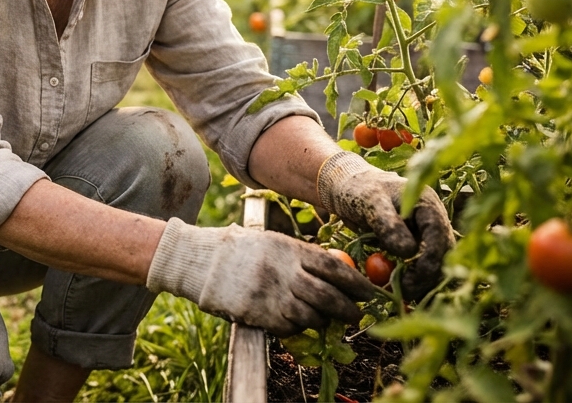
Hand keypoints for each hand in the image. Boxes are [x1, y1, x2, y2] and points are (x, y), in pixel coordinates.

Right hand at [146, 218, 376, 335]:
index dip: (357, 282)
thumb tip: (339, 271)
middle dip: (348, 309)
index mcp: (289, 249)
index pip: (334, 267)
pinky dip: (298, 328)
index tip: (371, 293)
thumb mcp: (273, 242)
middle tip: (355, 315)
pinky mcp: (258, 314)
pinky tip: (296, 322)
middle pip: (328, 296)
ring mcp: (271, 295)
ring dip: (323, 321)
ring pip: (312, 316)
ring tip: (325, 320)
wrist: (200, 260)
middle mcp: (283, 272)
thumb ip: (302, 256)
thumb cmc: (240, 249)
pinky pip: (290, 328)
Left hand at [318, 151, 452, 299]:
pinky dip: (412, 281)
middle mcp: (432, 220)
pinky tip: (399, 292)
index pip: (438, 235)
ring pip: (435, 263)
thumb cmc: (358, 189)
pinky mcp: (414, 247)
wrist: (347, 187)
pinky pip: (419, 267)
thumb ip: (388, 224)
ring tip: (402, 295)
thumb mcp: (370, 202)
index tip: (413, 278)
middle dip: (428, 276)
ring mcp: (425, 235)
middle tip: (406, 292)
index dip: (430, 259)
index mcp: (426, 204)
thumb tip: (408, 252)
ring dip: (422, 282)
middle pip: (442, 253)